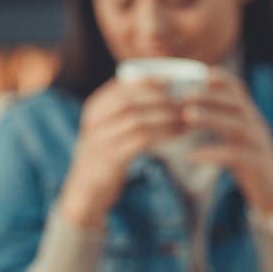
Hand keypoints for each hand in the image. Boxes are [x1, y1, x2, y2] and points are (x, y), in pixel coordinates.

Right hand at [60, 78, 183, 227]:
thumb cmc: (106, 156)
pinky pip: (141, 141)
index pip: (120, 87)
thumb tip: (160, 91)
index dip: (146, 81)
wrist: (86, 191)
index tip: (169, 80)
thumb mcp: (109, 130)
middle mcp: (94, 122)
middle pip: (129, 101)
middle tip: (184, 101)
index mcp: (94, 110)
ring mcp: (100, 140)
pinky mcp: (111, 159)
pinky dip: (163, 134)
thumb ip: (125, 112)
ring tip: (186, 118)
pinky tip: (179, 134)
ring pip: (137, 120)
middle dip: (159, 98)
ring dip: (166, 117)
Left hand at [182, 69, 272, 214]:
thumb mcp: (239, 139)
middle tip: (185, 95)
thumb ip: (223, 123)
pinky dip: (212, 154)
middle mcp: (257, 127)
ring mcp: (259, 146)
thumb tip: (195, 108)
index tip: (203, 73)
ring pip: (237, 126)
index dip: (223, 80)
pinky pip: (235, 156)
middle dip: (211, 96)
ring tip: (187, 117)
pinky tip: (191, 157)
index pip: (240, 91)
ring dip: (211, 118)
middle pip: (237, 104)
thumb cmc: (250, 165)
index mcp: (251, 118)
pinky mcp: (257, 165)